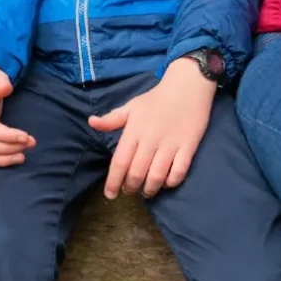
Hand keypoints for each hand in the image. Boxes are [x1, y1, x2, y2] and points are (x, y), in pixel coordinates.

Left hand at [89, 58, 216, 199]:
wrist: (187, 86)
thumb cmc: (157, 98)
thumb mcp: (131, 106)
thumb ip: (112, 119)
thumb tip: (91, 122)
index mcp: (134, 130)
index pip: (120, 161)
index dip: (113, 181)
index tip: (110, 195)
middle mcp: (150, 139)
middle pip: (137, 172)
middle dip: (131, 187)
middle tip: (129, 191)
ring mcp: (170, 144)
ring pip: (157, 176)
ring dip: (150, 189)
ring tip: (146, 192)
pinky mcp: (188, 146)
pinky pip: (179, 171)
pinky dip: (171, 182)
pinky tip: (166, 183)